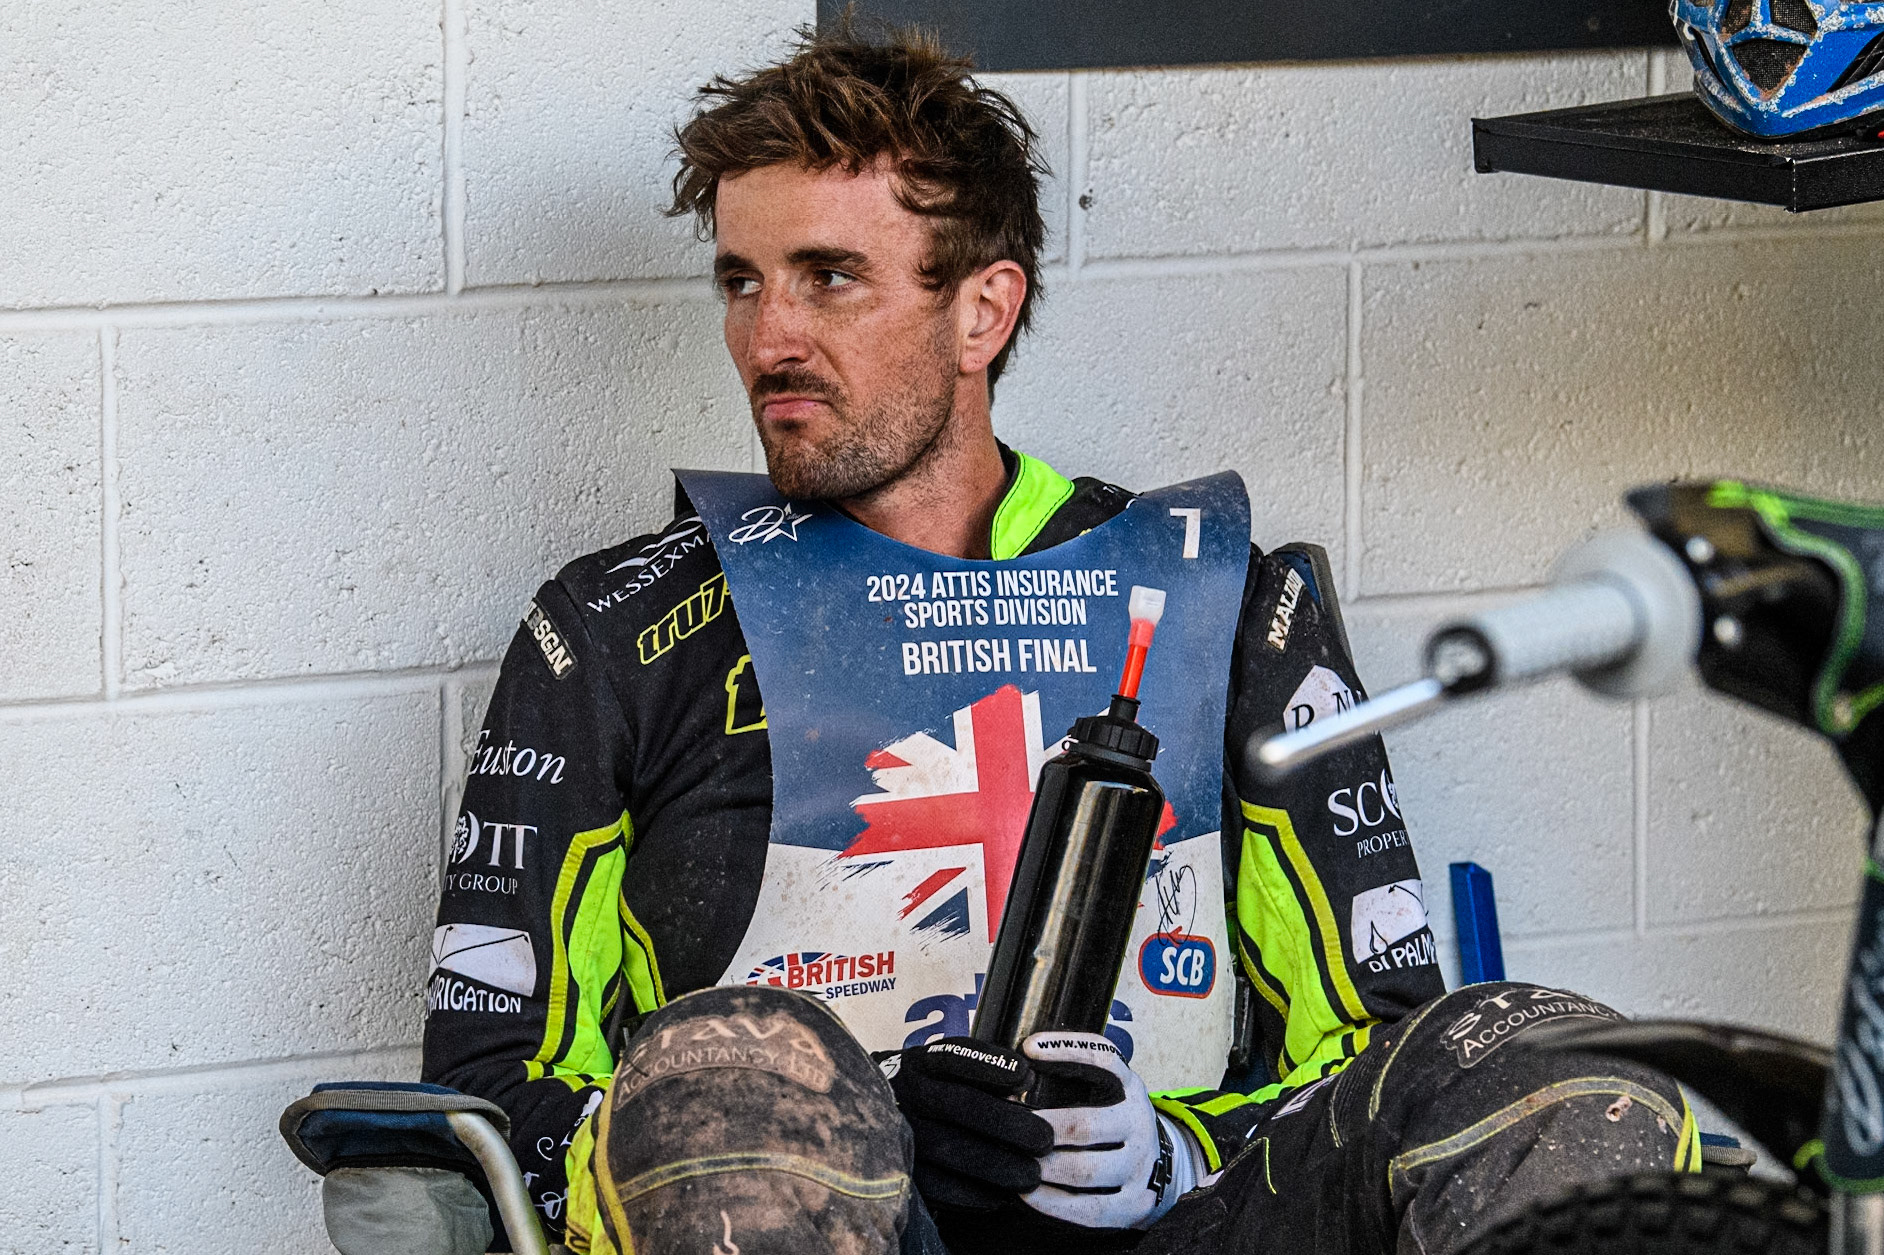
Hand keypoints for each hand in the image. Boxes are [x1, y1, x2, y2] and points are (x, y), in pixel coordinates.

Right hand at [886, 1037, 1054, 1209]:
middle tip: (1044, 1139)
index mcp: (919, 1064)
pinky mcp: (899, 1170)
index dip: (991, 1066)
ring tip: (1031, 1175)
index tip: (1027, 1076)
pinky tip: (999, 1197)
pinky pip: (935, 1187)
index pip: (954, 1058)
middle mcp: (905, 1094)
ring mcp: (898, 1133)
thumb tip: (1027, 1078)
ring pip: (948, 1149)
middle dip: (1007, 1123)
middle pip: (959, 1104)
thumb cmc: (928, 1093)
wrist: (870, 1122)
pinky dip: (971, 1194)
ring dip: (996, 1164)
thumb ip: (980, 1071)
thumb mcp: (942, 1070)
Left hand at [1018, 1031, 1199, 1229]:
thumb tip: (1019, 1062)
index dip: (1067, 1050)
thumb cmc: (1115, 1125)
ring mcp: (1139, 1167)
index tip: (1029, 1048)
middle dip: (1041, 1127)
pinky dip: (1053, 1203)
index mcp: (1130, 1089)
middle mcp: (1139, 1124)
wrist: (1164, 1171)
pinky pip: (1090, 1209)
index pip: (1104, 1060)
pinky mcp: (1133, 1205)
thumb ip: (1077, 1078)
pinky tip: (1027, 1195)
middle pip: (1086, 1125)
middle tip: (1009, 1127)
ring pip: (1086, 1170)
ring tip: (1013, 1163)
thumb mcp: (1110, 1092)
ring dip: (1043, 1167)